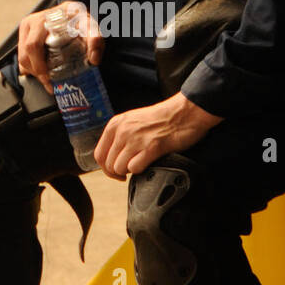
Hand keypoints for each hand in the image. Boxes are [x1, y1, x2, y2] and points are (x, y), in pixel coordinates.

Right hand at [17, 0, 103, 91]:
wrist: (73, 13)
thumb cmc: (80, 21)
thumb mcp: (91, 27)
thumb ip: (95, 40)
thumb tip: (94, 59)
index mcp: (46, 18)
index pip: (34, 45)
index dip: (39, 65)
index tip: (48, 78)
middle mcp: (33, 21)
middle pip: (26, 53)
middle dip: (36, 71)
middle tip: (49, 83)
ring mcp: (26, 29)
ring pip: (22, 56)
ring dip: (33, 71)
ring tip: (47, 79)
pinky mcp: (24, 37)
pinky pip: (22, 56)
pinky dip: (30, 68)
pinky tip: (42, 72)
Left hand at [93, 92, 223, 179]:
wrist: (185, 111)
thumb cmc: (163, 117)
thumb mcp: (133, 121)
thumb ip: (120, 136)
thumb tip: (113, 157)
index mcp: (116, 124)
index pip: (99, 154)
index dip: (106, 168)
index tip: (116, 171)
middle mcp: (123, 131)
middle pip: (108, 164)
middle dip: (118, 173)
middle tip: (129, 172)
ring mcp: (136, 139)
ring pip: (119, 168)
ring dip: (129, 172)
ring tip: (139, 166)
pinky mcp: (151, 147)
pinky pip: (135, 168)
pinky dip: (140, 170)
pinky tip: (148, 164)